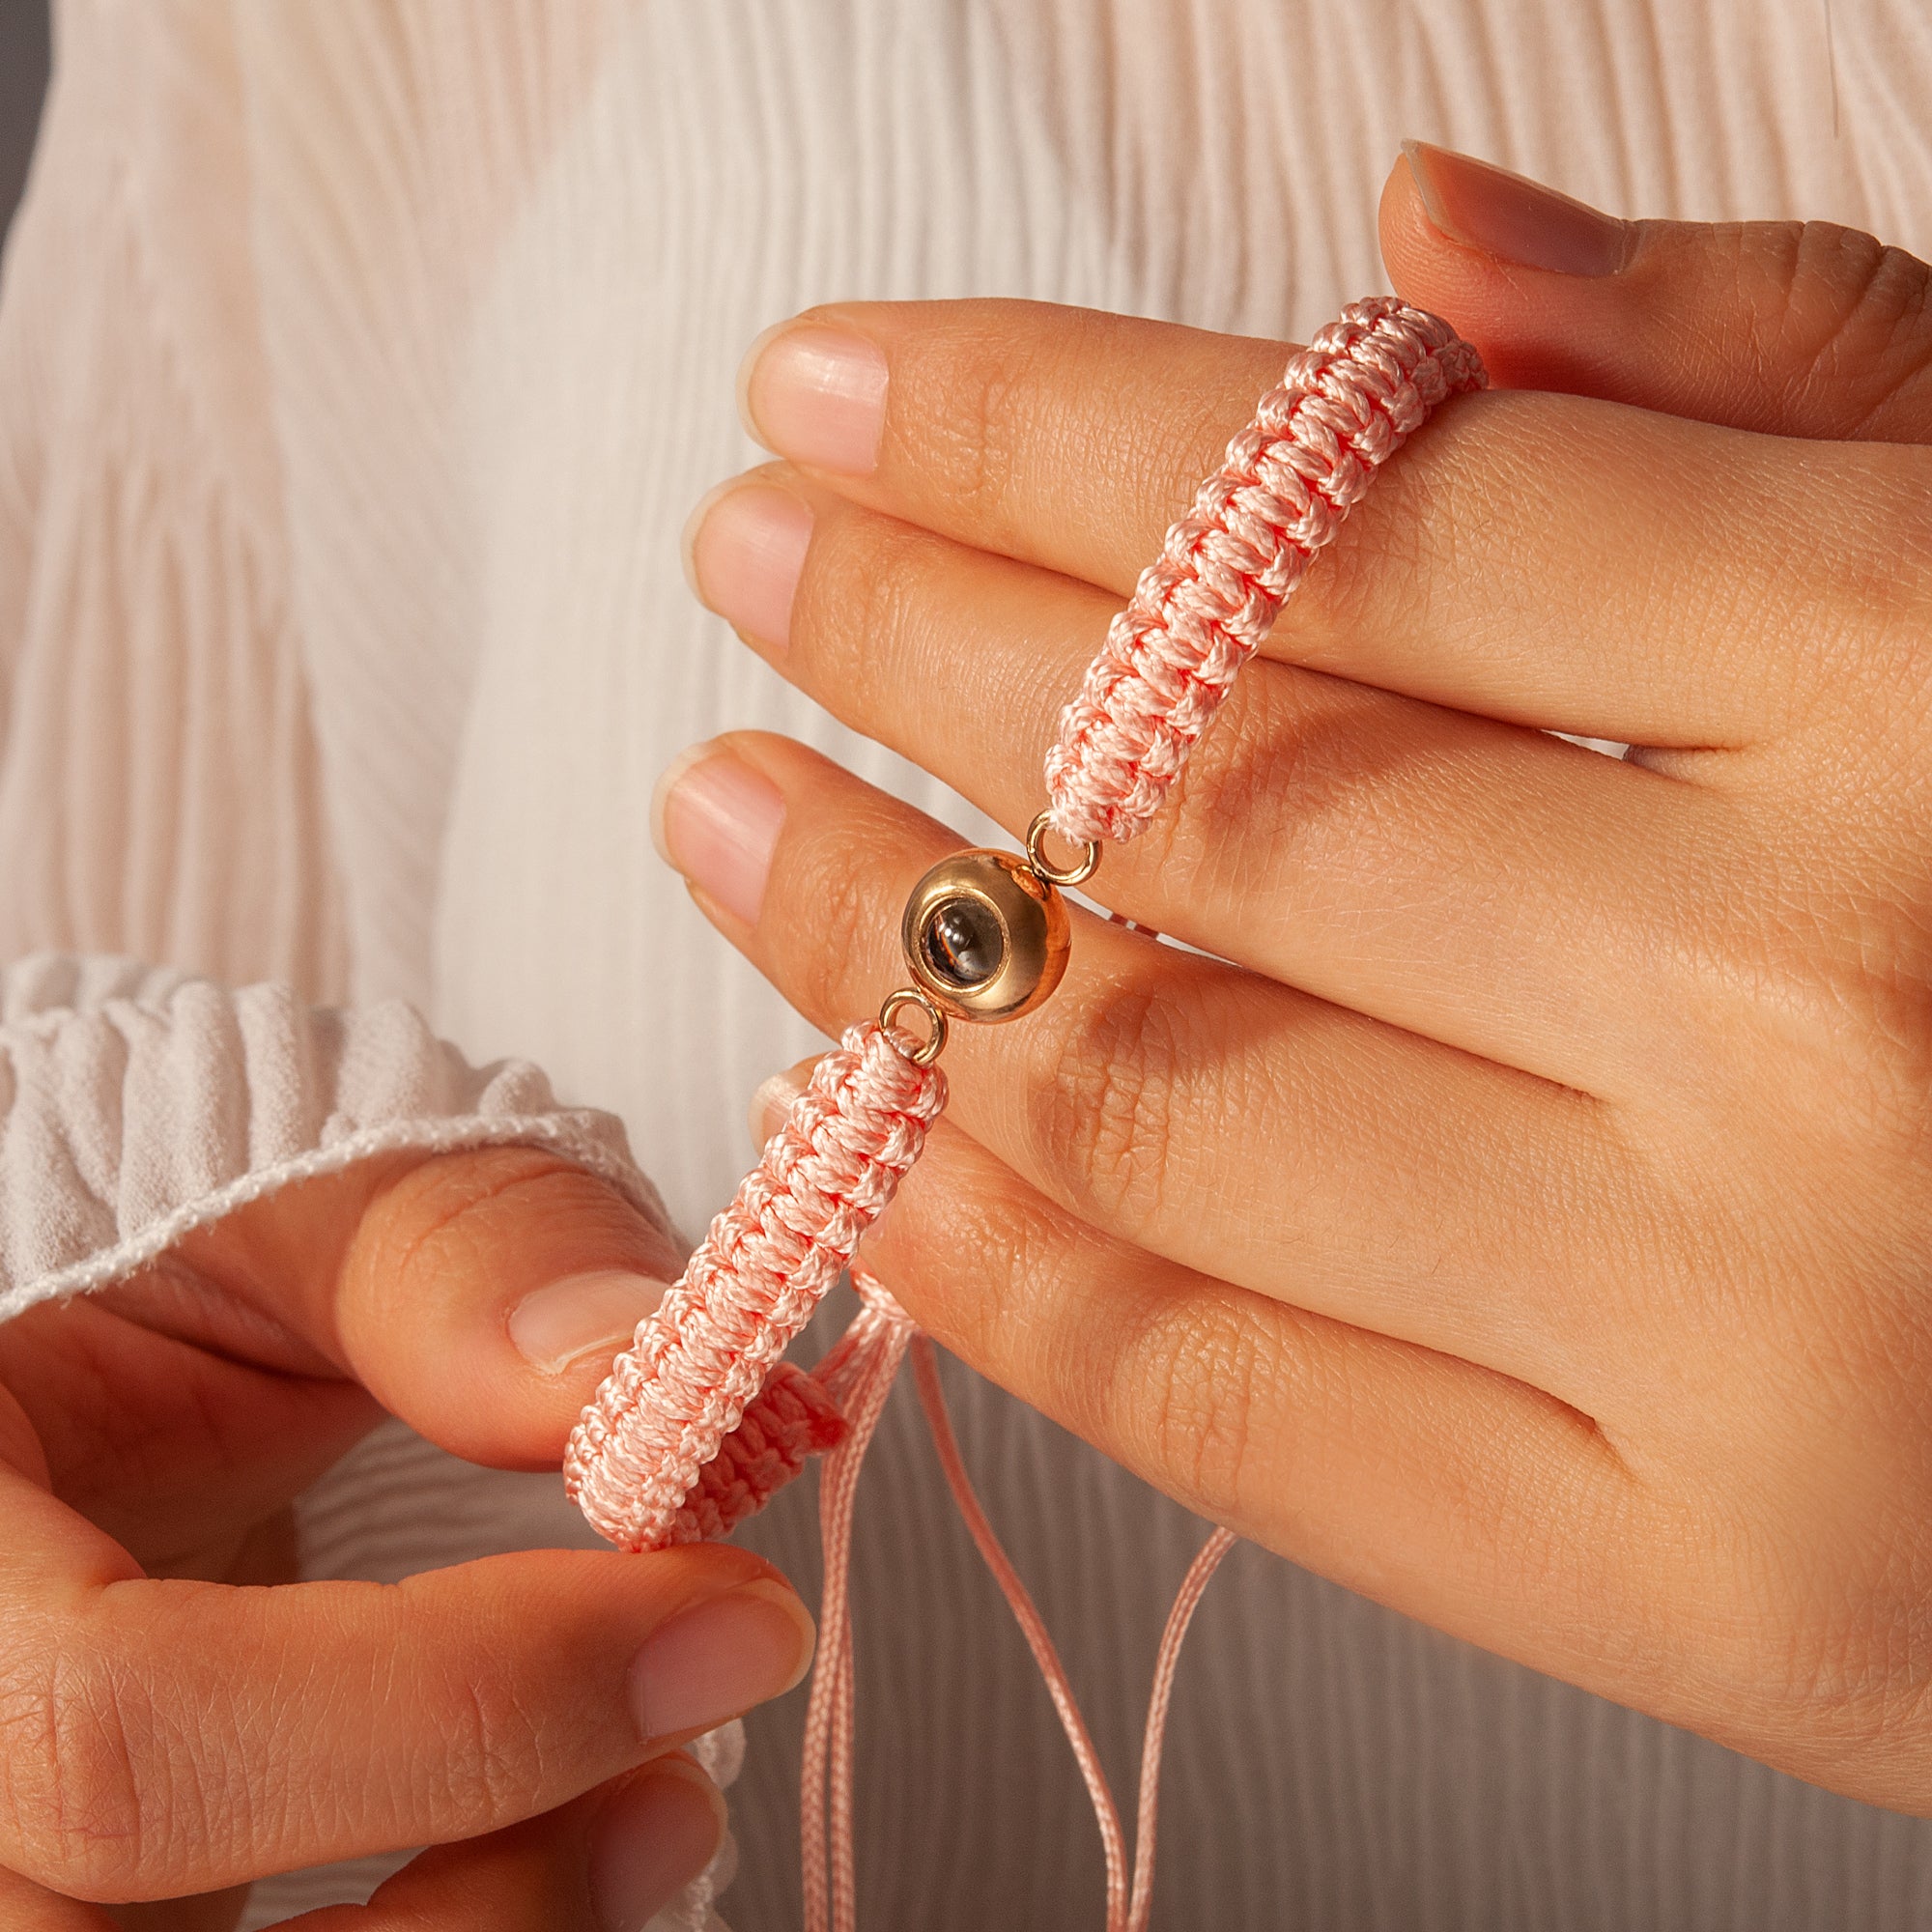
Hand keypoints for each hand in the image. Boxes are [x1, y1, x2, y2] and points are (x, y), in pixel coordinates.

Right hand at [0, 1146, 814, 1928]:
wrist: (133, 1326)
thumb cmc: (195, 1233)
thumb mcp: (304, 1194)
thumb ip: (453, 1259)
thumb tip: (634, 1372)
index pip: (113, 1722)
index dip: (449, 1707)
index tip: (722, 1619)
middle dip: (464, 1908)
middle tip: (687, 1769)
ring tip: (658, 1809)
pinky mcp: (107, 1909)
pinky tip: (572, 1850)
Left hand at [660, 146, 1931, 1811]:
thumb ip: (1783, 370)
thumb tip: (1412, 254)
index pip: (1336, 515)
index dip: (1027, 429)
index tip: (825, 397)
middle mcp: (1814, 1022)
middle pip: (1199, 802)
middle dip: (911, 657)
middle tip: (747, 575)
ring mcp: (1741, 1351)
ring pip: (1154, 1107)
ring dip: (889, 954)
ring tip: (742, 825)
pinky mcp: (1693, 1606)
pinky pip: (1227, 1407)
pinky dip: (1001, 1271)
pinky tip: (859, 1140)